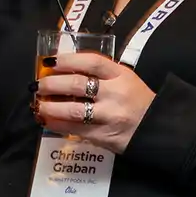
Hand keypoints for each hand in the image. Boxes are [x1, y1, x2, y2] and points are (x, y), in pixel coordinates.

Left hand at [34, 52, 155, 153]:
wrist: (158, 128)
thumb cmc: (137, 100)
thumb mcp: (125, 79)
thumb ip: (100, 74)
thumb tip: (64, 70)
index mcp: (121, 75)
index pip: (91, 62)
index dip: (67, 60)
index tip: (49, 61)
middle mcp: (114, 93)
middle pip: (76, 84)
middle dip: (51, 84)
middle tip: (37, 84)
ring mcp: (109, 116)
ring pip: (72, 110)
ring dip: (49, 107)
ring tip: (37, 105)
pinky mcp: (103, 136)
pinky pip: (75, 129)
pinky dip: (57, 124)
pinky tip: (46, 120)